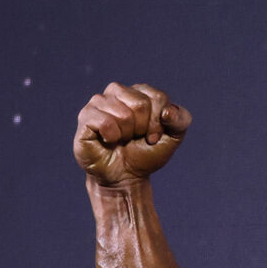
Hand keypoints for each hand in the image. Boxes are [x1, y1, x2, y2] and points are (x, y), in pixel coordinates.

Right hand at [76, 82, 190, 185]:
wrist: (125, 176)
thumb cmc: (147, 153)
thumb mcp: (173, 137)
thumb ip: (181, 120)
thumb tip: (168, 111)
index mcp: (139, 92)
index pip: (158, 97)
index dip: (159, 122)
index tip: (154, 136)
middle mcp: (116, 92)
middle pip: (140, 103)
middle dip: (144, 128)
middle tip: (136, 138)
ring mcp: (98, 102)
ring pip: (123, 114)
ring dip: (127, 134)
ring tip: (121, 139)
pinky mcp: (85, 117)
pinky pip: (105, 122)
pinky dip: (112, 137)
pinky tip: (109, 140)